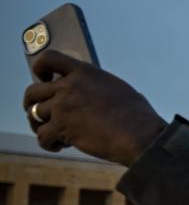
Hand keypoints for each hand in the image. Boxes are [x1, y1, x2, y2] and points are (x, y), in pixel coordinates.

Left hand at [22, 50, 166, 165]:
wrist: (141, 136)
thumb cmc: (137, 116)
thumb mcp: (116, 88)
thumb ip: (93, 86)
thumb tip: (85, 93)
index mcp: (85, 72)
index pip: (49, 59)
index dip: (39, 69)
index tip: (42, 78)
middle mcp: (69, 86)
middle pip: (32, 92)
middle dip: (32, 104)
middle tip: (40, 114)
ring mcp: (63, 106)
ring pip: (34, 116)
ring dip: (43, 127)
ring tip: (57, 135)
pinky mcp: (61, 127)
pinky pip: (42, 136)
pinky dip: (49, 143)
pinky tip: (60, 145)